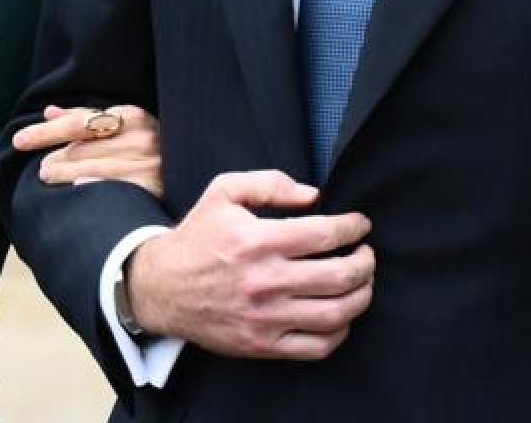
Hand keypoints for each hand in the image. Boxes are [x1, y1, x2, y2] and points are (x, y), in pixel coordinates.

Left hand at [11, 104, 162, 198]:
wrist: (193, 174)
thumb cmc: (151, 151)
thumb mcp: (125, 128)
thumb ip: (88, 120)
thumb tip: (50, 111)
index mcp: (132, 115)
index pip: (79, 122)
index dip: (46, 131)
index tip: (20, 140)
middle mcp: (141, 134)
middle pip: (83, 145)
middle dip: (57, 157)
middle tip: (41, 169)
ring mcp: (148, 159)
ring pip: (93, 165)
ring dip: (65, 173)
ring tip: (48, 177)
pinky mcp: (153, 184)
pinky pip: (115, 185)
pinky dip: (94, 184)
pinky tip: (79, 188)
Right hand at [124, 169, 373, 359]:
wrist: (163, 287)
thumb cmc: (199, 235)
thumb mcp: (224, 191)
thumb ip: (270, 184)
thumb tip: (313, 196)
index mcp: (257, 239)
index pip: (323, 234)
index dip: (352, 228)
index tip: (361, 224)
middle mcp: (265, 280)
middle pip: (338, 276)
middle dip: (365, 262)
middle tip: (367, 253)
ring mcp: (266, 317)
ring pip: (335, 314)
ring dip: (361, 296)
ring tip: (362, 281)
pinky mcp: (263, 344)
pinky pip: (316, 346)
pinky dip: (340, 331)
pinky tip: (341, 314)